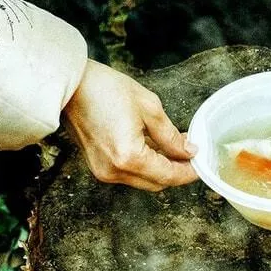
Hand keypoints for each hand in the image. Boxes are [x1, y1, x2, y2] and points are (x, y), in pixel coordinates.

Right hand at [63, 60, 197, 190]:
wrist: (69, 86)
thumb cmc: (103, 90)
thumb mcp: (148, 107)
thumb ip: (170, 136)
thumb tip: (188, 150)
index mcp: (129, 158)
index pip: (169, 176)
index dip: (189, 171)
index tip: (202, 162)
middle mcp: (115, 171)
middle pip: (157, 183)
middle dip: (177, 171)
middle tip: (190, 152)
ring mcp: (104, 171)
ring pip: (143, 180)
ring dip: (161, 168)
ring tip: (174, 145)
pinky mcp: (98, 166)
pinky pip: (129, 173)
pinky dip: (144, 164)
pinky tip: (153, 146)